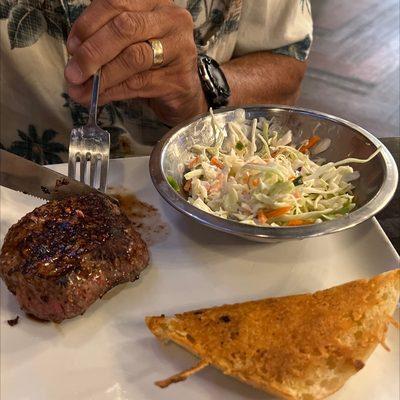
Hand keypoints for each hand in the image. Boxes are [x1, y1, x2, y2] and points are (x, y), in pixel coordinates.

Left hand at [64, 0, 206, 125]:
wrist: (182, 91)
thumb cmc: (152, 62)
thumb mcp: (129, 42)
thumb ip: (104, 40)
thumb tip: (74, 57)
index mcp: (154, 1)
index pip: (116, 2)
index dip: (88, 24)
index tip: (71, 46)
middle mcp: (171, 19)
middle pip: (126, 27)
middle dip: (93, 51)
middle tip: (73, 72)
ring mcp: (179, 48)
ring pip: (133, 58)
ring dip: (102, 76)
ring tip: (81, 88)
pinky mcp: (179, 78)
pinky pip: (140, 84)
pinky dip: (114, 91)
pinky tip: (98, 97)